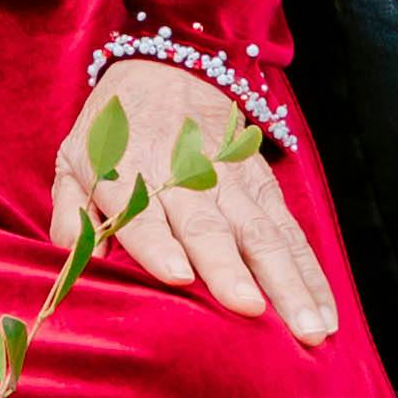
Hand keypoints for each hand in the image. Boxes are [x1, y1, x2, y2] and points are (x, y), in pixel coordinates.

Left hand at [58, 61, 339, 343]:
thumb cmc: (112, 134)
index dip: (157, 244)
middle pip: (210, 227)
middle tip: (251, 310)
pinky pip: (291, 234)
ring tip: (308, 330)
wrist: (163, 67)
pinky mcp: (263, 185)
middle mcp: (184, 178)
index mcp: (128, 174)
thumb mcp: (75, 162)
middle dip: (231, 269)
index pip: (143, 213)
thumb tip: (79, 266)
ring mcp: (231, 181)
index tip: (177, 276)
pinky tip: (326, 312)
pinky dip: (311, 274)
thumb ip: (72, 216)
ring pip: (263, 234)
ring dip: (288, 283)